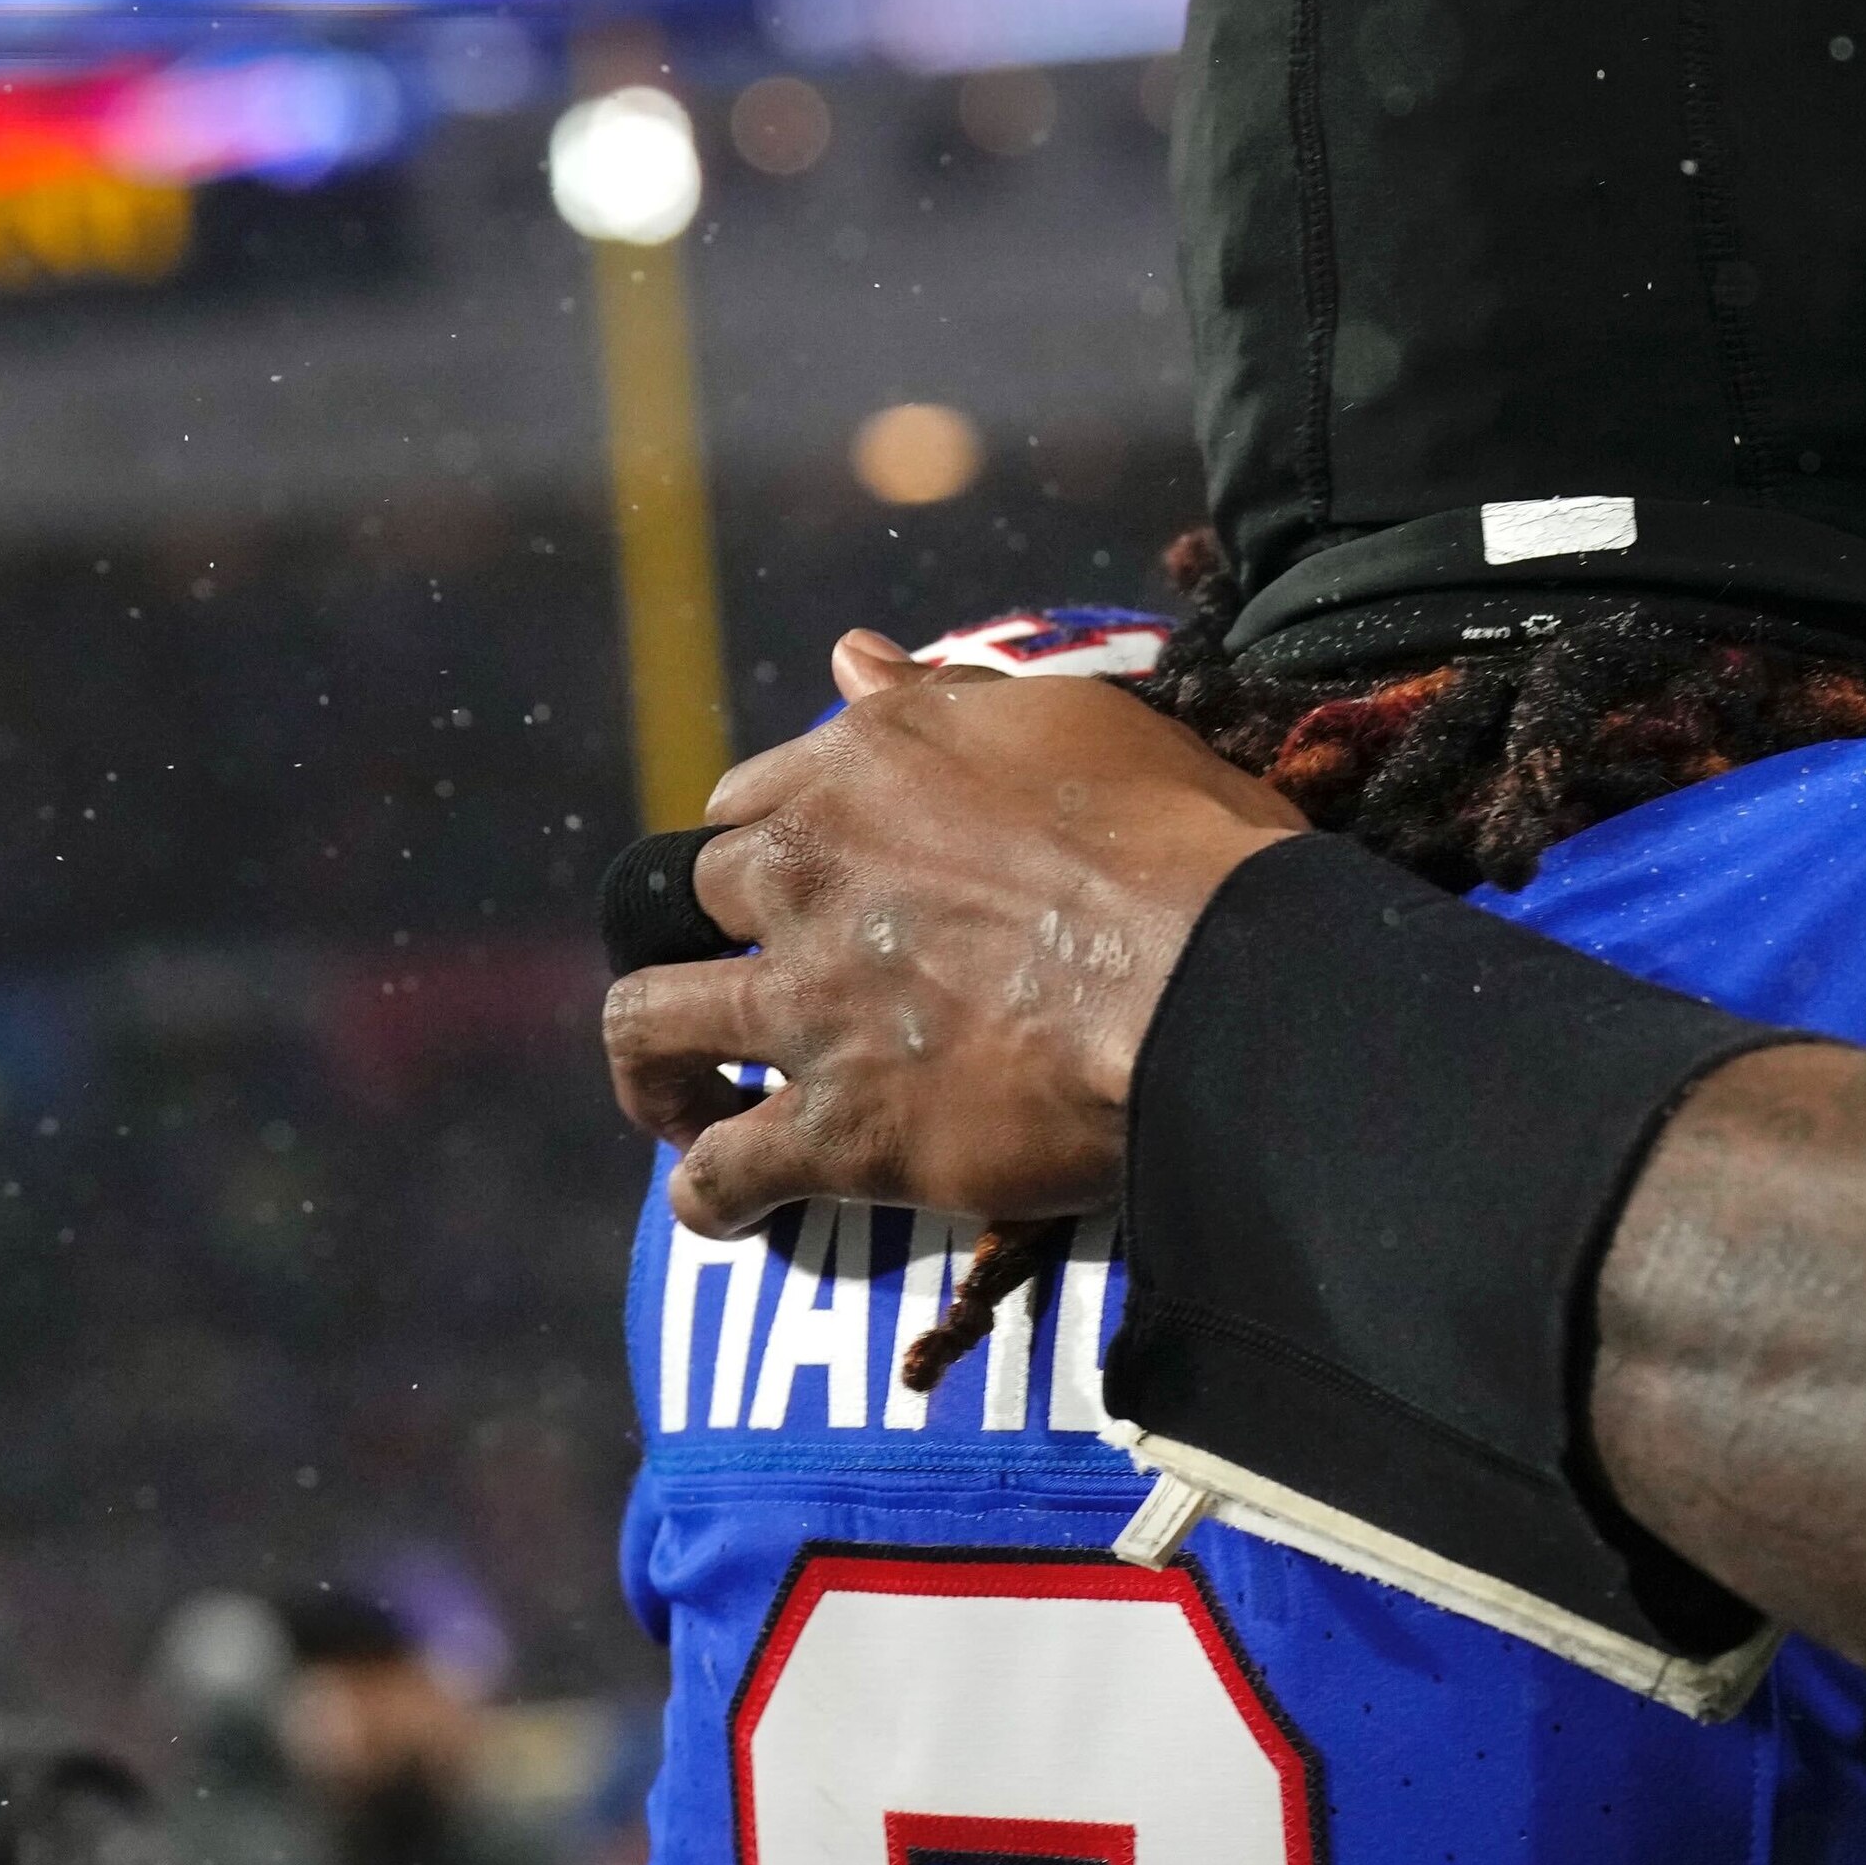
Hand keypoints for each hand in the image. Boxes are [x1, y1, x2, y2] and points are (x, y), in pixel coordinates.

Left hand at [604, 632, 1307, 1237]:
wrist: (1216, 984)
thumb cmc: (1181, 842)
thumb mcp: (1073, 722)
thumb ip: (946, 700)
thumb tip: (848, 658)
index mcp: (860, 770)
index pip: (747, 800)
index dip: (765, 844)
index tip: (798, 885)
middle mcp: (806, 878)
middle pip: (678, 903)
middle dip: (697, 943)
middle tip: (747, 987)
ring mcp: (807, 1008)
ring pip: (648, 1027)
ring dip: (652, 1067)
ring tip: (680, 1102)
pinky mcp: (839, 1130)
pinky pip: (721, 1174)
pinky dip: (709, 1194)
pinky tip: (727, 1206)